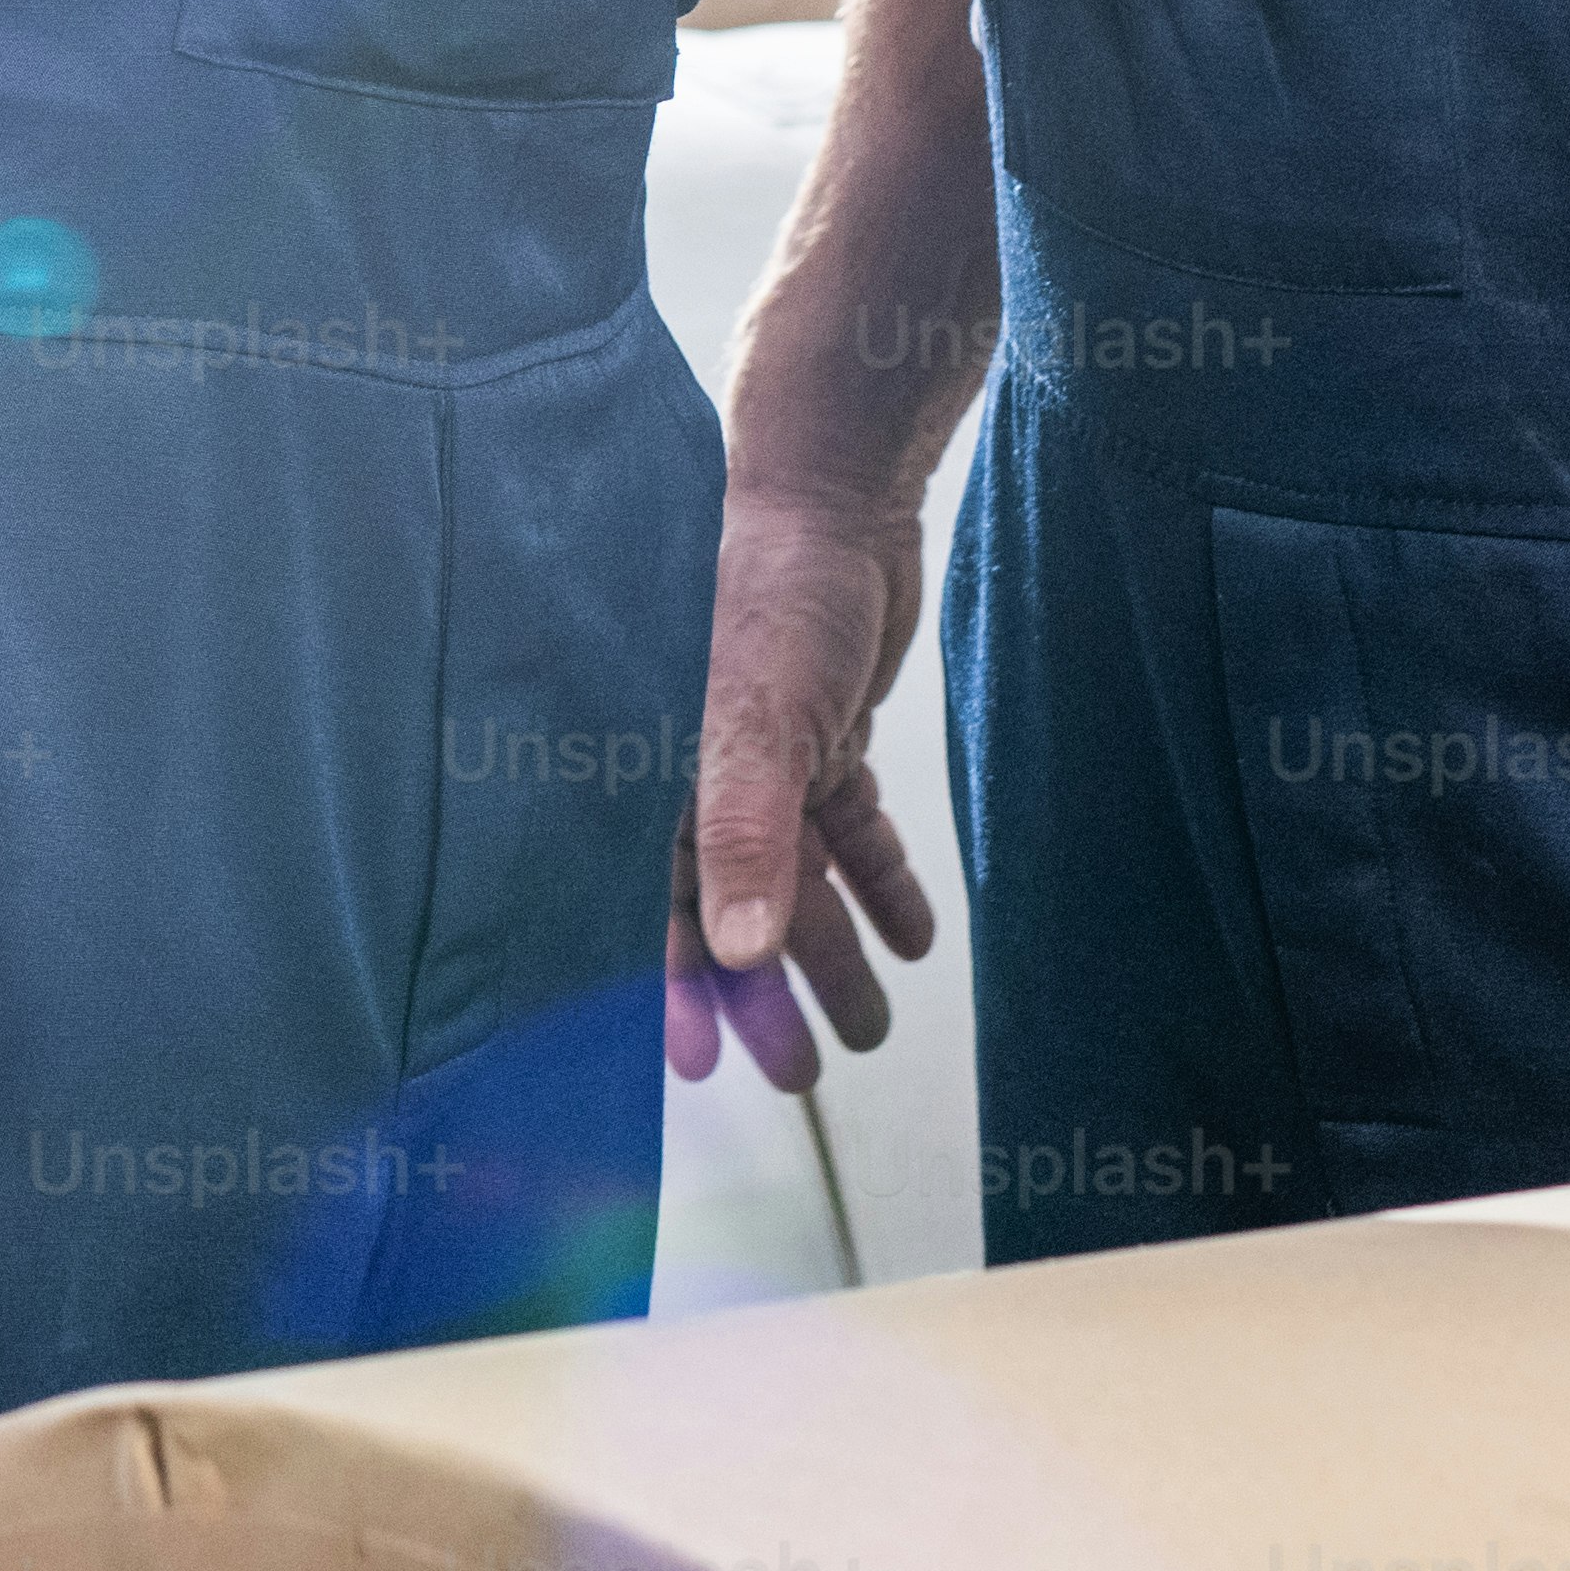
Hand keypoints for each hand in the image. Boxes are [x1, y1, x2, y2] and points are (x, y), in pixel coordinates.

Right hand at [659, 483, 943, 1091]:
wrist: (838, 495)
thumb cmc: (768, 591)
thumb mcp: (757, 718)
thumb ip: (746, 832)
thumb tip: (744, 952)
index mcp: (655, 778)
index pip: (655, 910)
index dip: (676, 993)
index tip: (702, 1072)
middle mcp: (700, 780)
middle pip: (729, 914)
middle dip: (764, 999)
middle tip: (802, 1075)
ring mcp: (765, 762)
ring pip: (795, 883)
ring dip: (831, 954)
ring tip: (869, 1029)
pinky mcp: (822, 739)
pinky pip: (849, 829)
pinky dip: (880, 882)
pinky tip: (914, 939)